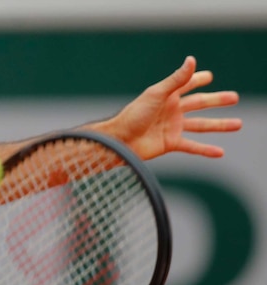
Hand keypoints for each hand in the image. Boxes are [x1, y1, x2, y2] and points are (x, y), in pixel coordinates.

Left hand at [99, 55, 241, 159]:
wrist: (120, 141)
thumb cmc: (133, 115)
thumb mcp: (156, 94)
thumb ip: (176, 80)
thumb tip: (192, 60)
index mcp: (167, 96)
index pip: (186, 84)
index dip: (197, 78)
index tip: (209, 76)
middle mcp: (172, 110)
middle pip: (199, 104)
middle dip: (217, 100)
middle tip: (234, 97)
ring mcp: (172, 127)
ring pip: (201, 125)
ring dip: (219, 125)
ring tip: (237, 124)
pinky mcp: (171, 143)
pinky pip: (192, 146)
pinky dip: (206, 150)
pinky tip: (220, 152)